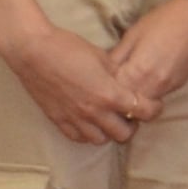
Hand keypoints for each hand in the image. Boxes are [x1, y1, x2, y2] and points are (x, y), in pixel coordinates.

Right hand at [0, 15, 151, 145]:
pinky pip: (78, 138)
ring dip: (109, 131)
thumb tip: (128, 83)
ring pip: (100, 140)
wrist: (33, 52)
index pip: (142, 111)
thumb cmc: (68, 48)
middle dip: (132, 124)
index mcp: (109, 94)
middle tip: (131, 113)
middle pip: (123, 134)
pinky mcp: (58, 121)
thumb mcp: (102, 57)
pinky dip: (87, 133)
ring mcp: (74, 119)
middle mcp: (93, 112)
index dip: (153, 109)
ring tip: (109, 118)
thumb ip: (118, 75)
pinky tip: (89, 121)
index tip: (154, 105)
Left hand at [109, 0, 187, 112]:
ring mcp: (167, 89)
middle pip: (129, 107)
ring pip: (144, 107)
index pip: (113, 95)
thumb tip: (103, 73)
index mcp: (137, 72)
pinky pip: (158, 97)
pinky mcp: (179, 86)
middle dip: (119, 101)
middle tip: (111, 90)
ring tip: (128, 87)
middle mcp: (152, 86)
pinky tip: (146, 81)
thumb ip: (117, 57)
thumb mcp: (133, 35)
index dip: (105, 91)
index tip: (99, 86)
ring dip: (134, 101)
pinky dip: (148, 94)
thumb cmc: (162, 20)